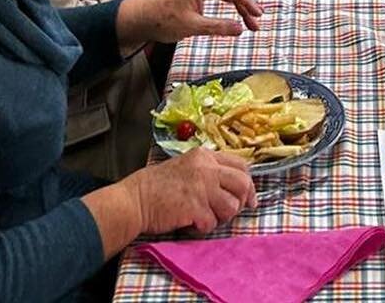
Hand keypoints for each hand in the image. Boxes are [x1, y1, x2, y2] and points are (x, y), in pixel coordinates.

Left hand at [122, 0, 263, 46]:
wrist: (143, 20)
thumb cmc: (163, 22)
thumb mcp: (192, 27)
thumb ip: (217, 27)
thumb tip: (239, 29)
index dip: (247, 2)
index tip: (258, 15)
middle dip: (246, 7)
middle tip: (257, 23)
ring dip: (240, 9)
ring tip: (251, 24)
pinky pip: (219, 0)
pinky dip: (230, 9)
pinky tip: (237, 19)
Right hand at [127, 147, 255, 237]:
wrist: (135, 199)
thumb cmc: (157, 186)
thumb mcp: (186, 167)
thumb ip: (208, 171)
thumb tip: (232, 185)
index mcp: (205, 156)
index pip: (241, 164)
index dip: (248, 183)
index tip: (249, 198)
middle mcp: (206, 168)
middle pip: (243, 184)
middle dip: (241, 201)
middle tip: (230, 212)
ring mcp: (201, 187)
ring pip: (231, 206)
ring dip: (221, 217)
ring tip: (205, 216)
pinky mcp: (195, 207)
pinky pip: (212, 223)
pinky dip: (203, 228)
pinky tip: (191, 223)